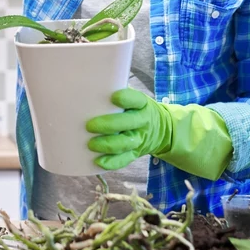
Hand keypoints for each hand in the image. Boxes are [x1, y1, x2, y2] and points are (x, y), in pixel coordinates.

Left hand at [86, 88, 232, 179]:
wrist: (159, 128)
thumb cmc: (135, 108)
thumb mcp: (133, 98)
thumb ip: (117, 92)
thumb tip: (92, 87)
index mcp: (142, 104)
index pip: (136, 100)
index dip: (126, 99)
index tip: (113, 97)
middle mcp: (142, 121)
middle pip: (128, 123)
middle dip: (109, 125)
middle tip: (89, 125)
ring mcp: (139, 139)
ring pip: (126, 143)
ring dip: (107, 145)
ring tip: (91, 144)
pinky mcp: (135, 153)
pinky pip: (125, 160)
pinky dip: (111, 162)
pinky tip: (98, 161)